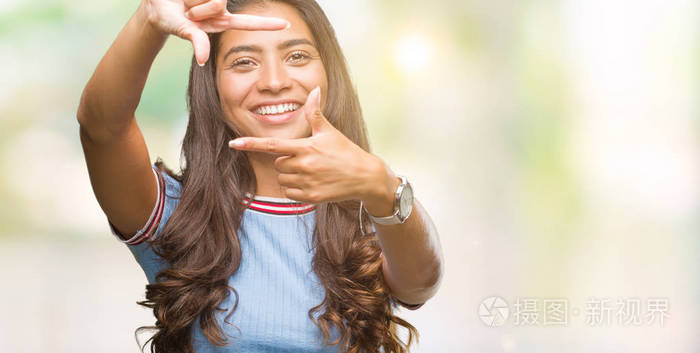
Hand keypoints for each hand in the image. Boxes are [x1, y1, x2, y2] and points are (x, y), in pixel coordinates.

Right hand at [140, 0, 288, 65]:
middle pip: (219, 3)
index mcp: (222, 20)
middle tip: (189, 13)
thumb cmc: (170, 19)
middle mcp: (222, 7)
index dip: (268, 24)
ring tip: (185, 3)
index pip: (249, 23)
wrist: (156, 5)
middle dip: (200, 8)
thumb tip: (203, 59)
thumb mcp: (184, 30)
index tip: (287, 25)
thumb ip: (196, 41)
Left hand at [228, 87, 392, 204]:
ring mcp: (307, 183)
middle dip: (287, 160)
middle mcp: (304, 166)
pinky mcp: (311, 197)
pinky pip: (290, 192)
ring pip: (283, 178)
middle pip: (278, 163)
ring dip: (291, 175)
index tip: (234, 143)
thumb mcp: (329, 132)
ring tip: (311, 170)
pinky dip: (296, 188)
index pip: (272, 145)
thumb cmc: (345, 152)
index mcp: (305, 147)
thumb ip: (315, 113)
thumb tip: (314, 90)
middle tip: (308, 158)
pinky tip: (311, 182)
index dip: (251, 143)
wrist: (364, 177)